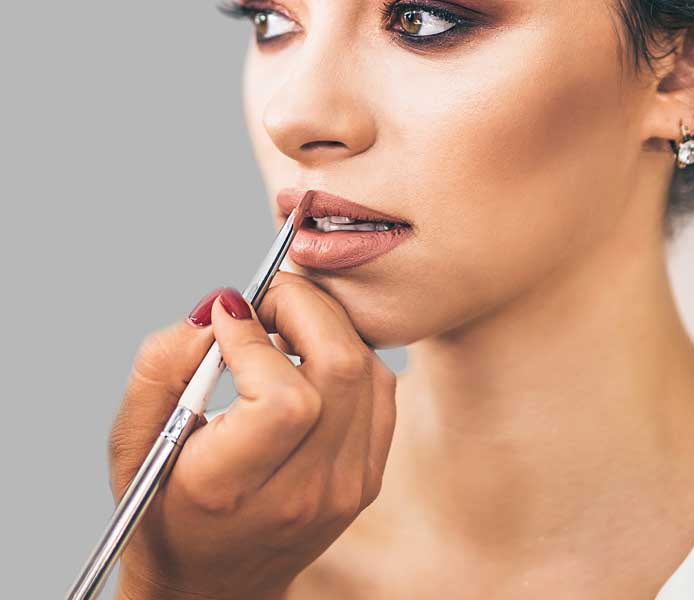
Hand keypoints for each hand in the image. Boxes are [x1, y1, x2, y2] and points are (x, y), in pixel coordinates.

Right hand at [108, 272, 396, 599]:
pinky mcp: (368, 476)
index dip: (259, 339)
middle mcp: (302, 493)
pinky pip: (380, 386)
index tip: (228, 315)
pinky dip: (350, 351)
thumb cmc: (165, 503)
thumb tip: (221, 306)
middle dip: (303, 308)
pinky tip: (310, 353)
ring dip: (328, 324)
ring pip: (367, 368)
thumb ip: (163, 365)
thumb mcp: (135, 439)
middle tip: (265, 299)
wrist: (211, 583)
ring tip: (283, 322)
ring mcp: (346, 487)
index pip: (283, 399)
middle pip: (340, 367)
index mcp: (232, 491)